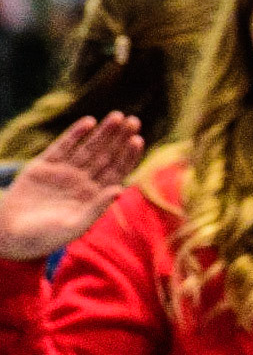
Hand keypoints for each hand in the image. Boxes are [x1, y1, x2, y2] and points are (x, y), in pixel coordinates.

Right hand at [0, 113, 142, 260]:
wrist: (11, 235)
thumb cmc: (46, 237)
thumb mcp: (75, 226)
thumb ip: (97, 208)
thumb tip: (121, 189)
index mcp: (94, 196)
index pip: (117, 171)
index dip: (128, 156)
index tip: (138, 140)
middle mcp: (82, 181)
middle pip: (106, 155)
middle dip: (119, 138)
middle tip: (134, 120)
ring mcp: (63, 172)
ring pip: (88, 147)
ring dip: (103, 132)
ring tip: (118, 116)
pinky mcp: (43, 165)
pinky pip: (62, 146)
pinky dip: (75, 134)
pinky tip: (89, 122)